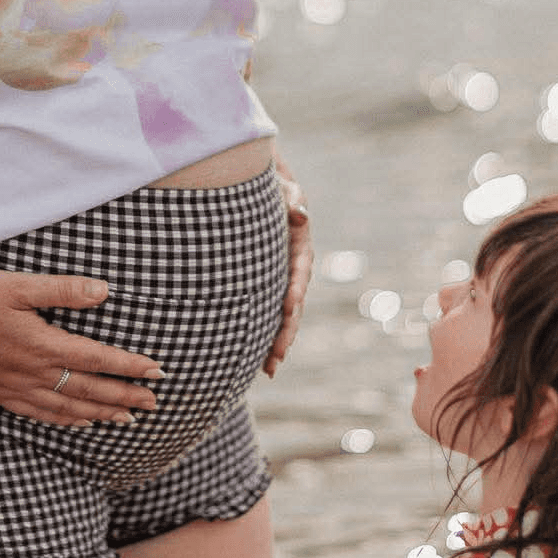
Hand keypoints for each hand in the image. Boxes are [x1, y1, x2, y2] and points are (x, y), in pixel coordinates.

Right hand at [0, 270, 163, 425]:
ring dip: (102, 414)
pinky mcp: (1, 394)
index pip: (99, 359)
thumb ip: (63, 290)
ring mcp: (17, 388)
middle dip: (126, 397)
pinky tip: (79, 423)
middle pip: (91, 391)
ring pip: (69, 409)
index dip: (131, 367)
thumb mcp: (19, 285)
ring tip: (128, 419)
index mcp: (44, 344)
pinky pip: (40, 415)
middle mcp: (34, 373)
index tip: (158, 372)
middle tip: (154, 403)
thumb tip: (105, 291)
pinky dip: (66, 421)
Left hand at [264, 164, 311, 377]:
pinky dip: (265, 336)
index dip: (296, 288)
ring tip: (269, 369)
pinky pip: (268, 315)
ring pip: (282, 317)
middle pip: (294, 305)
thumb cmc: (275, 189)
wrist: (265, 195)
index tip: (288, 306)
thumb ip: (293, 198)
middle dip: (286, 330)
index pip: (300, 271)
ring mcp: (282, 282)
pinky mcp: (268, 289)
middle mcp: (295, 271)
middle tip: (277, 355)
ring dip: (277, 342)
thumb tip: (299, 213)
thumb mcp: (285, 188)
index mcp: (300, 248)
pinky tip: (257, 362)